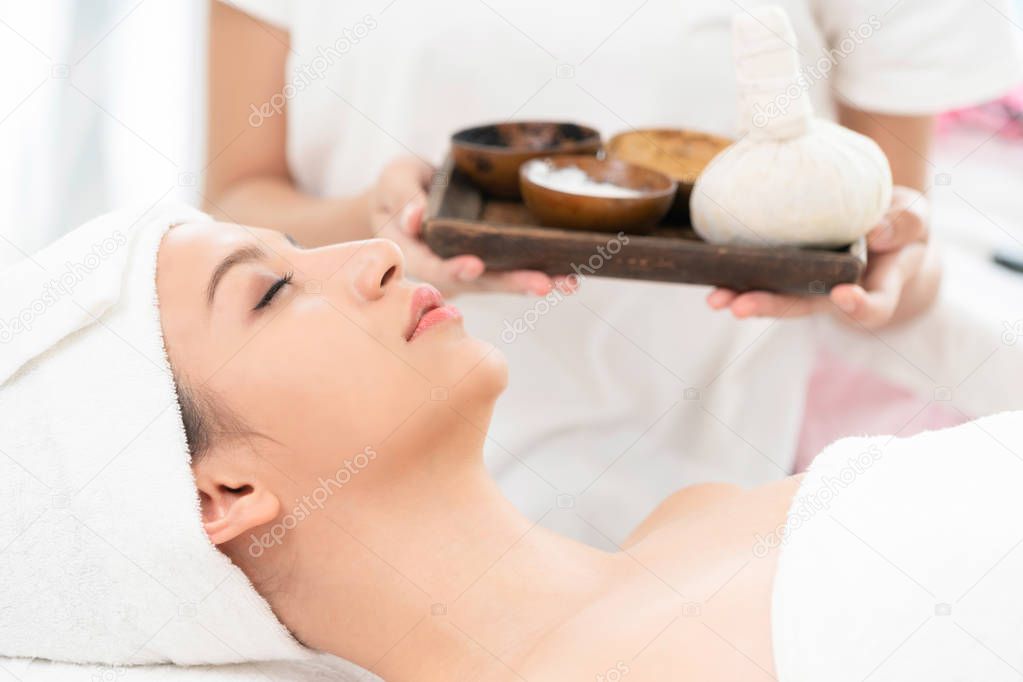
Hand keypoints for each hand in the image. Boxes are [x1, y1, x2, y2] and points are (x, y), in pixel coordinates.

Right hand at [368, 156, 576, 297]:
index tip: (474, 265)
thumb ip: (402, 197)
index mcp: (416, 255)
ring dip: (536, 281)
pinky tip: (573, 270)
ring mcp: (473, 265)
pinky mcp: (493, 256)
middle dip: (511, 283)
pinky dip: (544, 266)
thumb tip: (416, 218)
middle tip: (542, 285)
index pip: (433, 267)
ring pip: (503, 278)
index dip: (453, 269)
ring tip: (569, 283)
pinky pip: (517, 263)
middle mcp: (448, 268)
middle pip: (480, 282)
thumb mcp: (393, 180)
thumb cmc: (398, 188)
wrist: (412, 194)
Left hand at [706, 186, 935, 329]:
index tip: (844, 297)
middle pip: (805, 308)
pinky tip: (711, 271)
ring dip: (744, 298)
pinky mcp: (787, 271)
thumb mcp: (915, 218)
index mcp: (878, 286)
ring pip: (776, 297)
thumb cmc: (901, 226)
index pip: (873, 307)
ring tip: (715, 299)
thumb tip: (876, 233)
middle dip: (772, 307)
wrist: (883, 229)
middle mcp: (836, 294)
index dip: (859, 307)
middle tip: (740, 307)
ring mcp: (808, 286)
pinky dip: (737, 276)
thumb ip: (904, 223)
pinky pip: (762, 276)